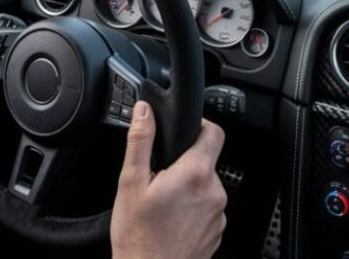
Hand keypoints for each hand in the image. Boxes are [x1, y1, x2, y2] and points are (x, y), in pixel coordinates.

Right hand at [111, 102, 227, 258]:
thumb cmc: (138, 237)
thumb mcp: (130, 182)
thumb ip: (140, 141)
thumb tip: (144, 111)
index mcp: (195, 173)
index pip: (214, 132)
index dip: (199, 125)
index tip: (182, 132)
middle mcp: (214, 192)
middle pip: (206, 160)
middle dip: (184, 163)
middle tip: (159, 178)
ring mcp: (219, 215)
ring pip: (206, 185)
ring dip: (188, 188)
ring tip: (162, 204)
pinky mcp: (217, 232)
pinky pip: (207, 208)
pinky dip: (193, 209)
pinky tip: (171, 220)